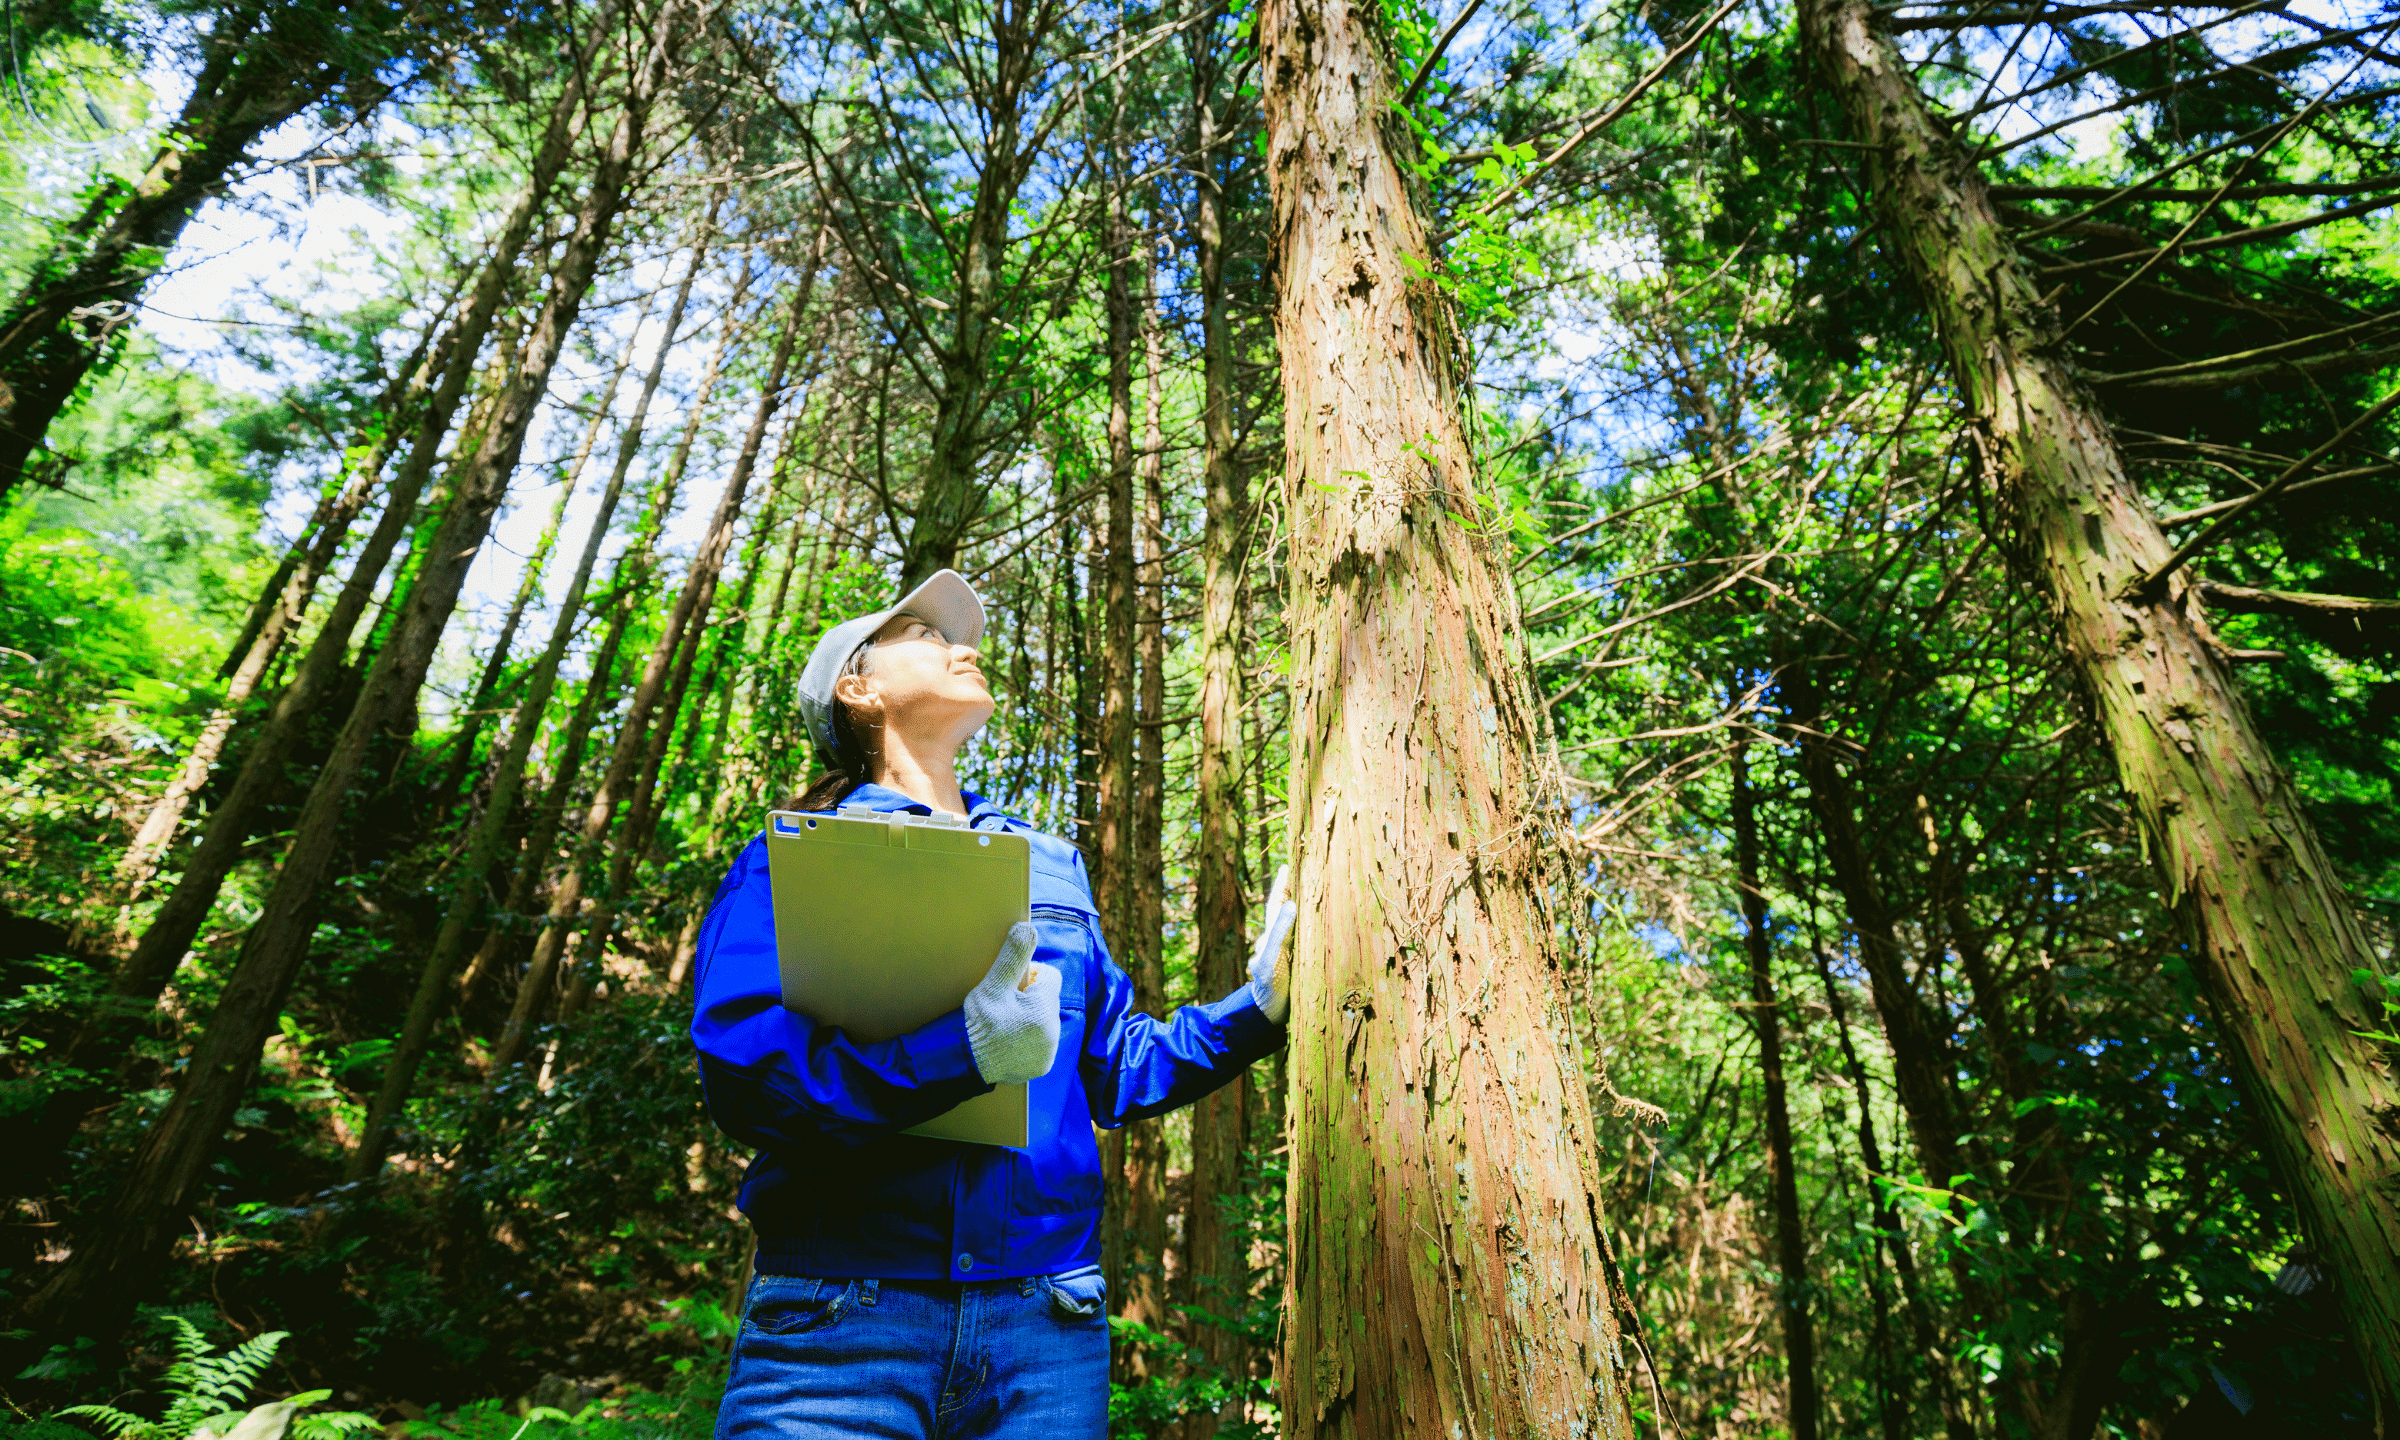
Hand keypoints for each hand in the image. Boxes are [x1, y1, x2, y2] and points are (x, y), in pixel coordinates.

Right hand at [964, 921, 1060, 1084]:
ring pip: (1045, 1020)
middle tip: (1004, 1004)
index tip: (1010, 984)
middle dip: (1030, 996)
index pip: (1050, 976)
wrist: (963, 1062)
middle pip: (1048, 999)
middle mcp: (1054, 1033)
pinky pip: (1042, 1042)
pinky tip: (1009, 1039)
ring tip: (1005, 1022)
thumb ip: (1013, 956)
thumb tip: (1028, 928)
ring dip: (1030, 1017)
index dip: (1031, 975)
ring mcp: (1049, 1052)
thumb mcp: (993, 985)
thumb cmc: (976, 1022)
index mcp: (1044, 1009)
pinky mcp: (1043, 1066)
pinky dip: (1029, 1038)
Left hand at [1246, 865, 1298, 1023]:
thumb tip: (1291, 904)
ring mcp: (1282, 956)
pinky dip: (1304, 941)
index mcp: (1270, 935)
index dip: (1282, 885)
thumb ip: (1281, 932)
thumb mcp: (1272, 959)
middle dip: (1293, 899)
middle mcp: (1275, 943)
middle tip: (1305, 881)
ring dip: (1299, 921)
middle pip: (1284, 915)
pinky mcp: (1289, 969)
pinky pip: (1296, 949)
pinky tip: (1312, 941)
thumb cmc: (1268, 988)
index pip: (1277, 904)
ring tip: (1313, 908)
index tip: (1287, 866)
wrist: (1266, 1018)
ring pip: (1291, 932)